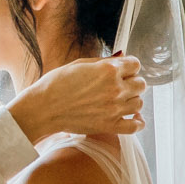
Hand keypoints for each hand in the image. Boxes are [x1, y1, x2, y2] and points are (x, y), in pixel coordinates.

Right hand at [8, 54, 144, 140]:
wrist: (43, 108)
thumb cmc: (56, 84)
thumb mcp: (79, 64)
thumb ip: (103, 61)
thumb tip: (121, 57)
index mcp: (108, 69)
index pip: (136, 65)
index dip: (129, 67)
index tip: (122, 71)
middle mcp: (115, 88)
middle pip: (141, 84)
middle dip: (132, 82)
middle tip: (120, 85)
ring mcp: (114, 109)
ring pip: (139, 103)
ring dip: (132, 100)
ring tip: (121, 101)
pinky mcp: (109, 126)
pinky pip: (136, 126)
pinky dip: (137, 122)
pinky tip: (133, 117)